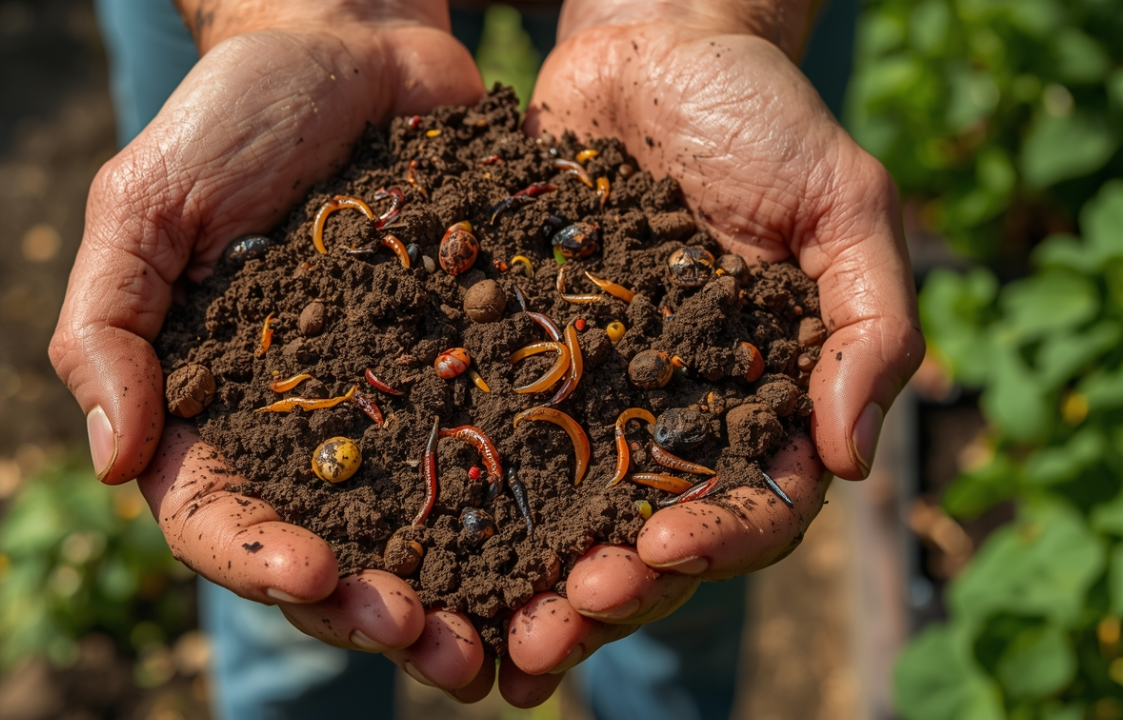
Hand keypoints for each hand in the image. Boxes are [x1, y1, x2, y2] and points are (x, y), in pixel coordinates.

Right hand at [47, 0, 555, 700]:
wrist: (352, 46)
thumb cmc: (235, 117)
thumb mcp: (147, 204)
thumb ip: (109, 326)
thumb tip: (114, 463)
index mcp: (212, 407)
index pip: (218, 514)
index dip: (259, 558)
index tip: (316, 573)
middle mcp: (304, 428)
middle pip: (328, 549)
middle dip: (372, 609)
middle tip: (432, 648)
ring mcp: (390, 406)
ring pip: (418, 531)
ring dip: (455, 595)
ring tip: (503, 645)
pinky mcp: (468, 370)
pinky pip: (495, 453)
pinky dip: (524, 516)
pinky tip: (569, 556)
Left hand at [493, 0, 923, 681]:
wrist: (650, 49)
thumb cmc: (762, 116)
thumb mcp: (842, 205)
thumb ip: (867, 325)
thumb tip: (853, 459)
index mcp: (761, 401)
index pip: (752, 504)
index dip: (711, 541)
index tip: (656, 551)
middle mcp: (674, 417)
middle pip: (646, 537)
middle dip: (604, 592)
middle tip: (546, 634)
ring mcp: (593, 395)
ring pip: (563, 513)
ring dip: (526, 577)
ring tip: (478, 627)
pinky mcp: (520, 357)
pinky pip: (493, 433)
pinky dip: (465, 493)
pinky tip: (422, 537)